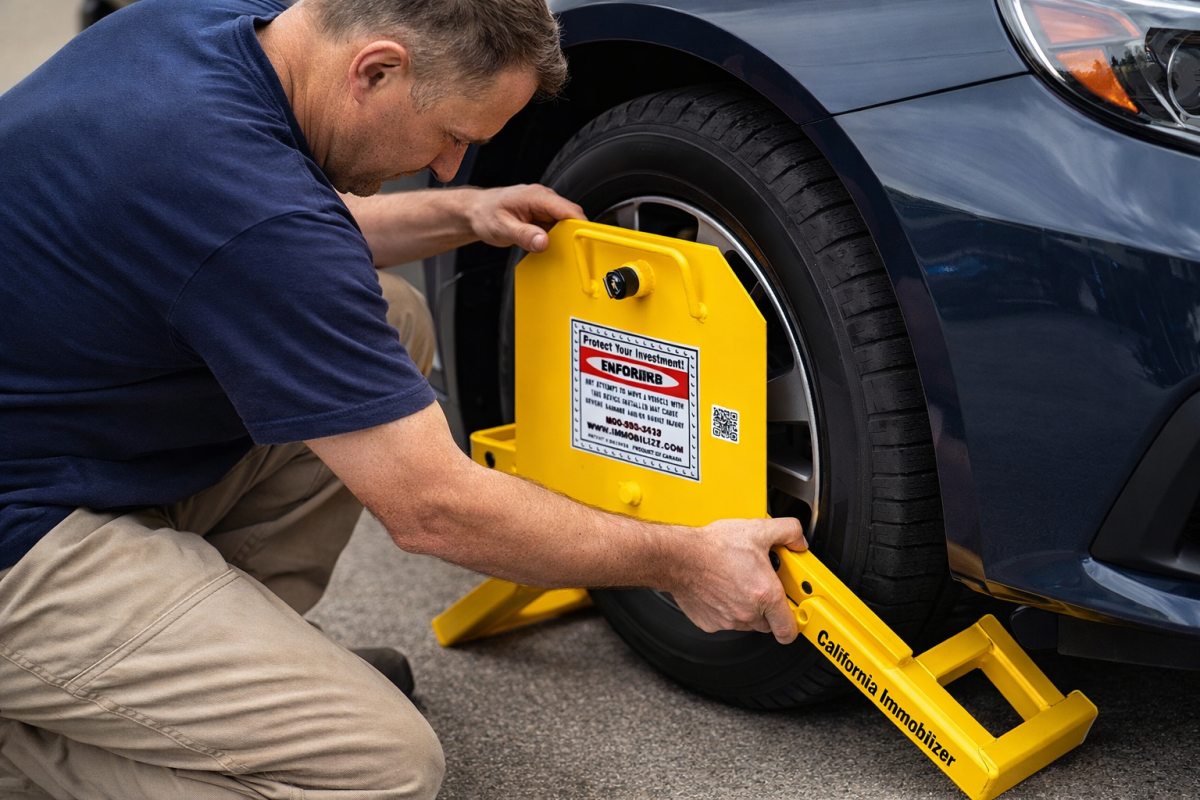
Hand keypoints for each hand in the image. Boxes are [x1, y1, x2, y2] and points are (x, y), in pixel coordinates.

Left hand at [464, 184, 585, 252]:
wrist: (475, 212)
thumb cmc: (485, 214)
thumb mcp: (502, 227)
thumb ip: (523, 235)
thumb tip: (543, 242)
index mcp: (536, 196)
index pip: (567, 209)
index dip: (580, 225)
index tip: (586, 241)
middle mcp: (543, 200)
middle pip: (570, 217)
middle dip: (574, 235)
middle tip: (572, 253)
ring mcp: (544, 209)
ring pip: (565, 225)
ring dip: (565, 239)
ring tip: (558, 253)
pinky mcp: (542, 218)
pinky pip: (556, 229)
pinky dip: (556, 240)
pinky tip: (549, 249)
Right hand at [666, 517, 806, 644]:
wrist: (679, 557)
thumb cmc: (713, 547)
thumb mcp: (757, 530)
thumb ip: (787, 531)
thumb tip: (798, 540)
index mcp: (765, 594)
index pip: (788, 629)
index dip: (793, 623)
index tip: (792, 614)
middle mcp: (748, 612)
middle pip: (768, 622)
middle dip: (768, 607)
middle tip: (760, 585)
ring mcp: (728, 621)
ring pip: (746, 622)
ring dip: (746, 607)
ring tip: (738, 581)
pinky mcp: (710, 623)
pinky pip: (725, 621)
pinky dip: (725, 608)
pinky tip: (721, 588)